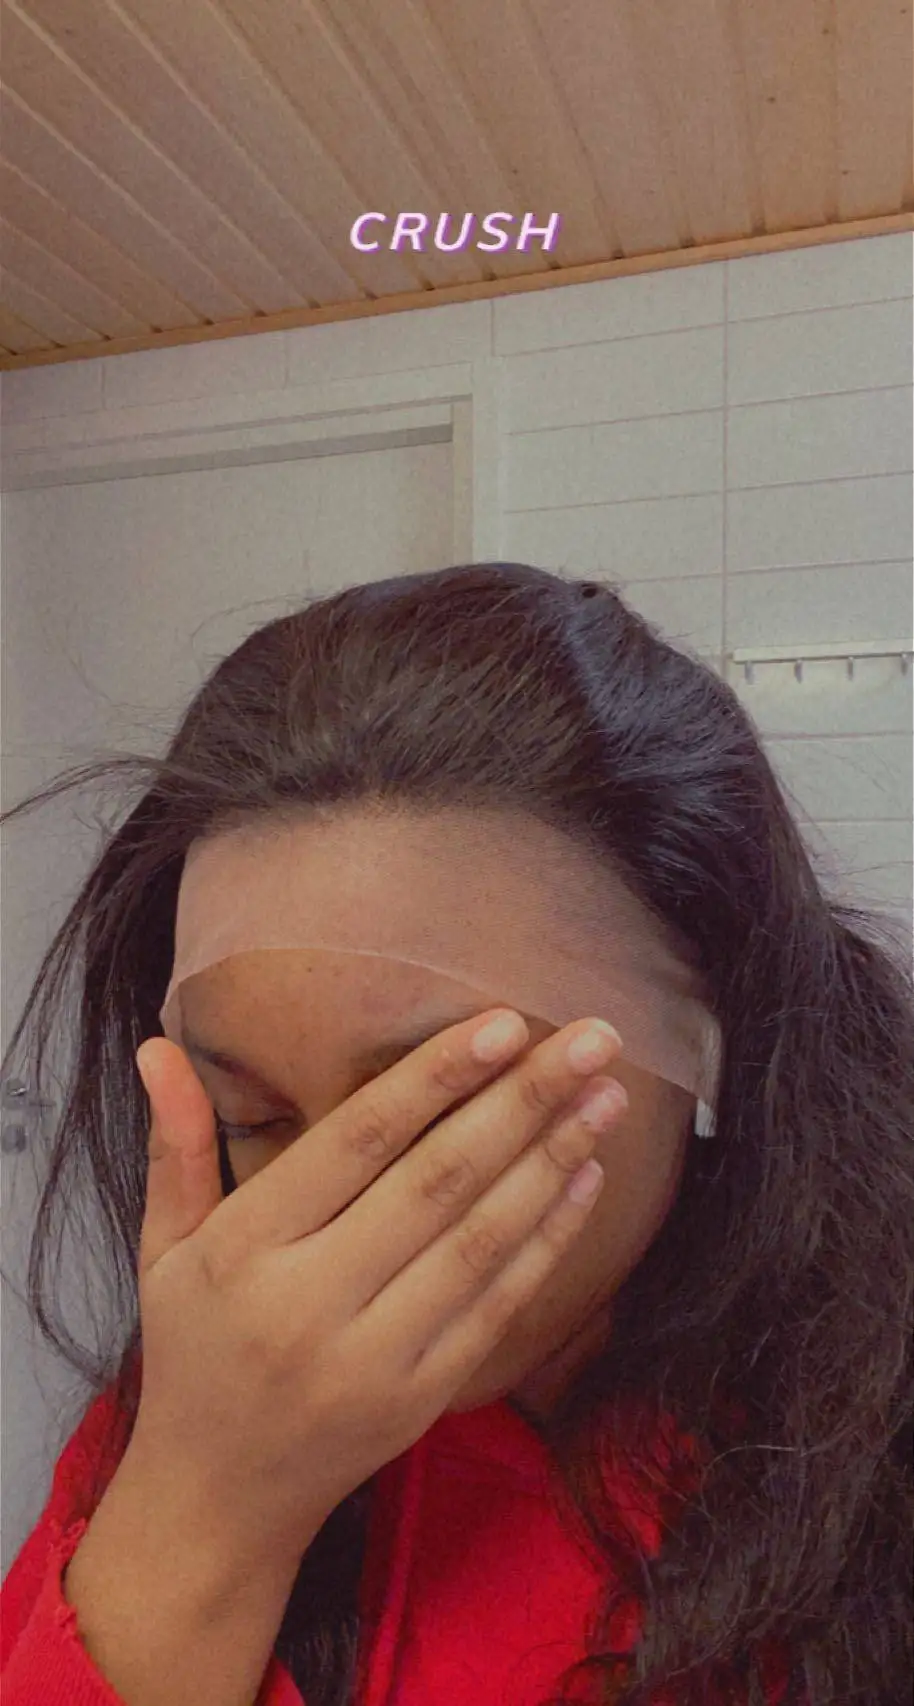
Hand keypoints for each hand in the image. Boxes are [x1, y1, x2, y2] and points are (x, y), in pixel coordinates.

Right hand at [129, 1009, 625, 1564]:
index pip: (354, 1144)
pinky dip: (549, 1238)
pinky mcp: (422, 1399)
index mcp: (246, 1251)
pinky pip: (498, 1305)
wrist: (216, 1503)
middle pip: (437, 1183)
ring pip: (481, 1241)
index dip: (433, 1079)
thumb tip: (158, 1048)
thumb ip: (176, 1144)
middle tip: (592, 1038)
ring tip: (608, 1094)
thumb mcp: (164, 1249)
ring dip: (553, 1160)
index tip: (501, 1022)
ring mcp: (375, 1358)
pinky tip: (586, 1177)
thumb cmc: (194, 1351)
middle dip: (523, 1101)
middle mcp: (312, 1303)